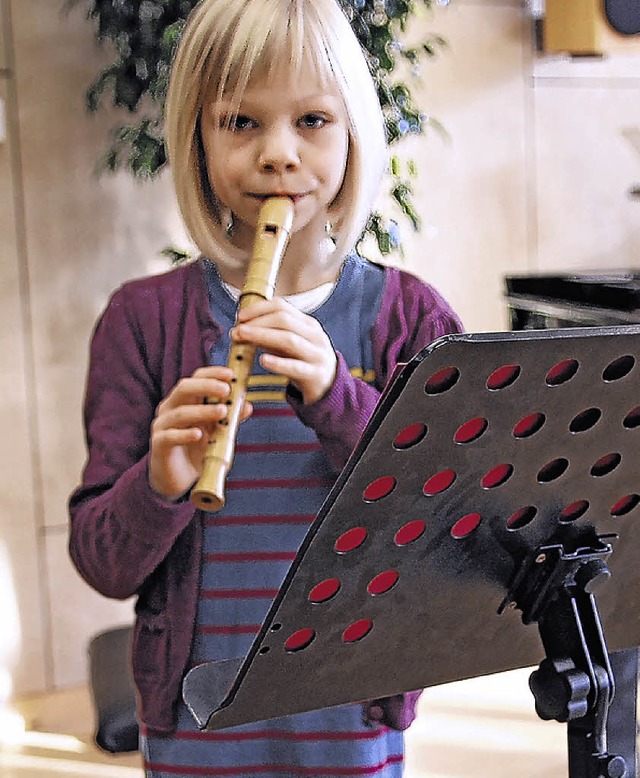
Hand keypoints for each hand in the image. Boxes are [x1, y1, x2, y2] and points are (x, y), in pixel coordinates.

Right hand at [149, 366, 252, 500]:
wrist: (178, 477)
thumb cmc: (197, 448)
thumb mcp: (218, 432)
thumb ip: (231, 418)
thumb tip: (248, 406)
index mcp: (185, 400)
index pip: (196, 378)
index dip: (213, 373)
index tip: (231, 375)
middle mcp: (171, 407)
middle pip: (184, 388)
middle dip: (206, 386)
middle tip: (226, 390)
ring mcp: (162, 425)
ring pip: (180, 412)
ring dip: (202, 411)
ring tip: (222, 412)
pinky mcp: (159, 444)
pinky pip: (169, 436)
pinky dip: (185, 434)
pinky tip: (199, 435)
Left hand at [232, 298, 336, 404]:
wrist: (330, 386)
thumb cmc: (305, 362)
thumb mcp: (291, 345)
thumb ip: (271, 335)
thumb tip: (243, 327)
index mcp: (308, 324)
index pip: (282, 306)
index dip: (259, 309)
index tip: (240, 316)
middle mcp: (314, 335)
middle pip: (284, 320)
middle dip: (257, 322)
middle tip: (236, 330)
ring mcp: (317, 354)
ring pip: (289, 339)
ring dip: (262, 336)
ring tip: (243, 338)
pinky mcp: (315, 374)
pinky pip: (296, 367)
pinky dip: (278, 363)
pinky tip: (263, 360)